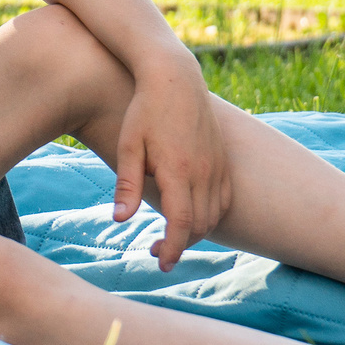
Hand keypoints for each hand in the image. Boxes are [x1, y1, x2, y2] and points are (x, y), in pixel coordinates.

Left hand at [109, 61, 233, 270]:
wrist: (175, 79)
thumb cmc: (144, 111)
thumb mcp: (128, 146)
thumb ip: (126, 183)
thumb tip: (120, 220)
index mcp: (178, 170)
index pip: (182, 223)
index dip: (174, 248)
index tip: (163, 264)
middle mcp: (204, 171)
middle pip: (200, 224)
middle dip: (182, 245)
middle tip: (158, 253)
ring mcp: (218, 166)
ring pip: (215, 214)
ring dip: (196, 232)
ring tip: (171, 237)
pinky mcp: (223, 160)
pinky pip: (224, 198)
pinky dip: (211, 214)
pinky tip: (192, 214)